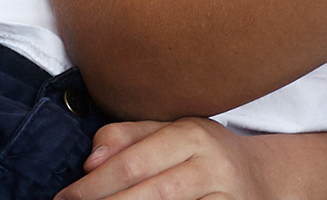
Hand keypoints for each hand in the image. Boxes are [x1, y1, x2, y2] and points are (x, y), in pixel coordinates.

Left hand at [56, 119, 270, 199]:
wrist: (261, 178)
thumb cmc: (205, 156)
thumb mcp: (173, 133)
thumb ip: (130, 136)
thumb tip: (91, 158)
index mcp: (191, 133)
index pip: (132, 160)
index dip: (93, 183)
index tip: (65, 196)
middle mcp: (210, 161)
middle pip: (146, 189)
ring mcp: (222, 193)